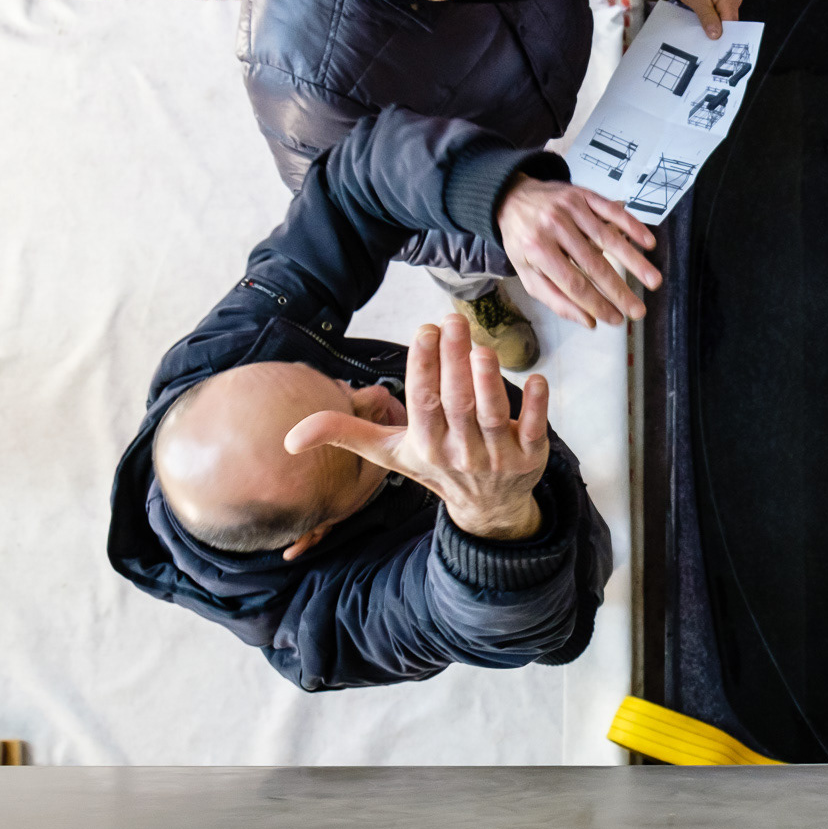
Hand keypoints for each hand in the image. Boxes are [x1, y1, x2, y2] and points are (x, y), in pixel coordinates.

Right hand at [286, 316, 549, 539]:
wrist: (487, 507)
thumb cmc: (434, 466)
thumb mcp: (390, 453)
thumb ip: (345, 435)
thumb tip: (289, 439)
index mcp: (425, 446)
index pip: (422, 403)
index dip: (423, 366)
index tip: (425, 330)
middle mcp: (461, 452)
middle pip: (456, 403)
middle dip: (454, 361)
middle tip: (454, 320)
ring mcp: (498, 457)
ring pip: (493, 415)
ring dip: (489, 381)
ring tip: (483, 346)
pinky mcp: (532, 456)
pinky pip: (535, 429)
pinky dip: (537, 405)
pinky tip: (538, 377)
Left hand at [498, 175, 660, 327]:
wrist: (511, 197)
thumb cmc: (523, 241)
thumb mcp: (527, 274)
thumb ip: (555, 299)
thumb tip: (589, 322)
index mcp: (537, 250)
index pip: (573, 284)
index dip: (597, 304)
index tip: (617, 320)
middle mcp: (554, 227)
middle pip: (593, 264)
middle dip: (619, 291)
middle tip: (639, 311)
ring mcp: (571, 208)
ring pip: (608, 238)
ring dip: (634, 261)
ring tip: (653, 281)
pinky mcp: (583, 194)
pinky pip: (611, 211)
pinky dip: (632, 226)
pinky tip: (648, 242)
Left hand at [677, 0, 740, 39]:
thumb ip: (707, 18)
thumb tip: (716, 35)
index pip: (730, 25)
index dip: (721, 36)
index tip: (711, 46)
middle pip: (728, 23)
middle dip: (716, 31)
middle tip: (703, 40)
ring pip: (723, 18)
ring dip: (713, 24)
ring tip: (701, 30)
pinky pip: (720, 12)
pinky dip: (712, 17)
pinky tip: (703, 20)